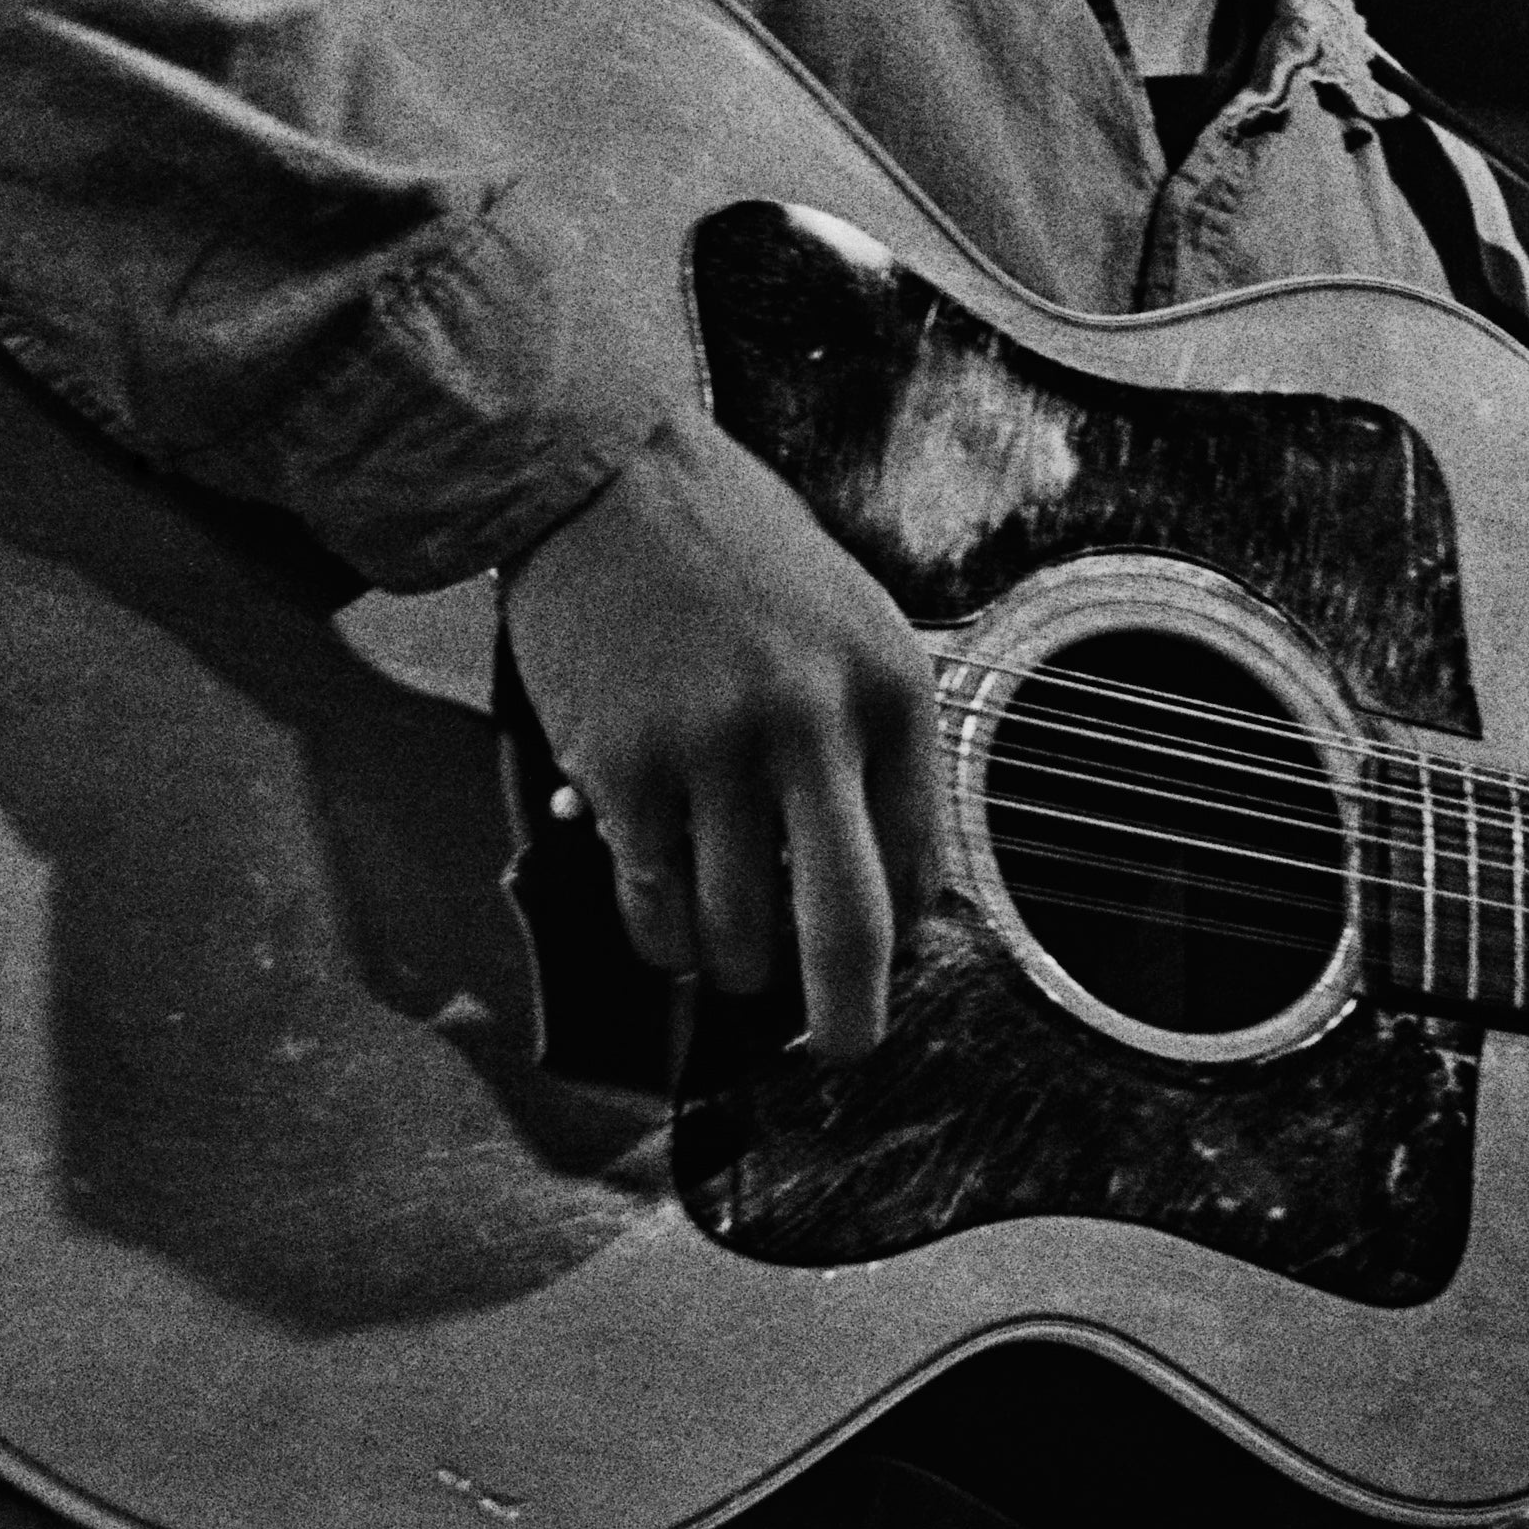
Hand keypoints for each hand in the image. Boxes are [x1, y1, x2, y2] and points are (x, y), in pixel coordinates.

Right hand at [498, 411, 939, 1057]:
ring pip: (734, 932)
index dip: (900, 937)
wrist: (607, 477)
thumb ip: (869, 736)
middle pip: (845, 927)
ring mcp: (712, 748)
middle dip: (846, 1018)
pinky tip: (663, 919)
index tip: (877, 962)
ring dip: (728, 967)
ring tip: (723, 953)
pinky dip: (658, 933)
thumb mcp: (848, 617)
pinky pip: (649, 902)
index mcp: (890, 685)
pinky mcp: (622, 766)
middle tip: (839, 1052)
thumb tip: (887, 878)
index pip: (920, 865)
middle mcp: (812, 721)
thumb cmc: (734, 550)